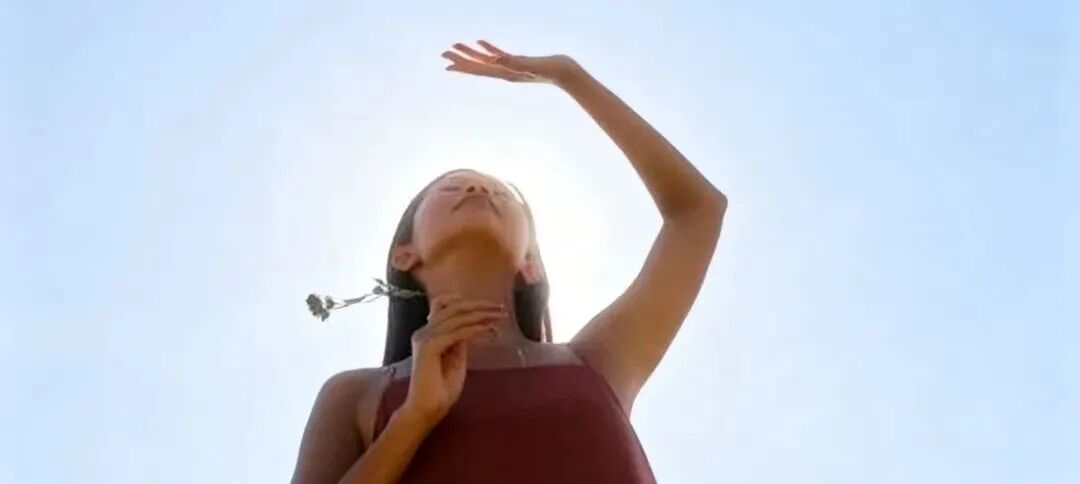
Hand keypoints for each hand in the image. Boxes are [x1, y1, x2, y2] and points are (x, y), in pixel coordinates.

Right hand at [400, 294, 506, 423]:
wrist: (426, 410)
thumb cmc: (441, 388)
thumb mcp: (456, 358)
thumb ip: (460, 340)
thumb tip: (474, 326)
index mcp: (428, 332)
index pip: (446, 305)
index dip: (469, 302)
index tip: (491, 306)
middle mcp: (424, 331)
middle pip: (453, 307)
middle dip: (480, 306)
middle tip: (501, 308)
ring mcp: (424, 338)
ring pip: (456, 317)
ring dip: (481, 316)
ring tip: (499, 318)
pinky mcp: (428, 348)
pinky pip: (456, 333)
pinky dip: (474, 330)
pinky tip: (489, 332)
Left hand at [442, 40, 581, 85]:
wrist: (568, 75)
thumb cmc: (553, 70)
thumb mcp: (532, 65)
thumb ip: (514, 63)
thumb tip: (495, 60)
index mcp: (506, 73)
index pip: (479, 69)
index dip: (463, 66)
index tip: (446, 63)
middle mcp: (505, 72)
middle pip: (478, 66)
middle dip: (460, 60)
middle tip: (443, 54)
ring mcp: (511, 67)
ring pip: (486, 60)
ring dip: (470, 55)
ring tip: (456, 46)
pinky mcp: (518, 61)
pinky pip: (498, 55)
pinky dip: (488, 49)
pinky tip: (481, 44)